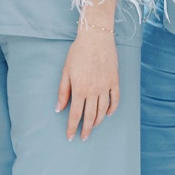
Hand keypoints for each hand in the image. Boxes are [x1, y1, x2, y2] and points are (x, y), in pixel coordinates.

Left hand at [56, 6, 119, 140]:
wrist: (96, 37)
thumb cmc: (78, 52)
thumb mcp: (66, 71)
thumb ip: (63, 91)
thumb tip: (59, 108)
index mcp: (79, 89)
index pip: (75, 114)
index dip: (72, 127)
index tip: (70, 136)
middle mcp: (94, 91)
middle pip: (90, 116)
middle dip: (86, 129)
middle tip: (83, 137)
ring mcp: (106, 86)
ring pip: (103, 111)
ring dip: (98, 122)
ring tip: (94, 127)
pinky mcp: (115, 81)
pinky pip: (115, 100)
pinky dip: (112, 109)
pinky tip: (108, 114)